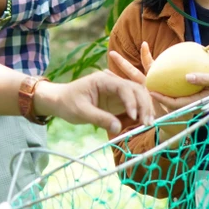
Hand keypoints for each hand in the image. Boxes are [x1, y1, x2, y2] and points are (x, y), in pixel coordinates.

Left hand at [33, 72, 154, 136]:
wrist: (60, 101)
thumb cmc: (67, 103)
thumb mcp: (81, 112)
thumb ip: (99, 118)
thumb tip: (118, 128)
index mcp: (103, 80)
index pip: (124, 87)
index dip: (132, 101)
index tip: (134, 116)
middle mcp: (113, 83)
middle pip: (135, 89)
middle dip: (144, 105)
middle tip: (147, 122)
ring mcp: (116, 91)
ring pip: (138, 95)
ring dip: (145, 108)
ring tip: (148, 123)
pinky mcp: (117, 100)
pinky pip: (133, 104)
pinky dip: (140, 112)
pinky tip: (143, 122)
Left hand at [108, 45, 208, 123]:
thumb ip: (203, 82)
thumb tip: (186, 78)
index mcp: (183, 100)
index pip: (164, 100)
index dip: (153, 96)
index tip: (142, 90)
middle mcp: (172, 94)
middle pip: (143, 86)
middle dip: (125, 76)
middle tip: (106, 64)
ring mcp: (172, 87)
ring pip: (147, 78)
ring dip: (132, 68)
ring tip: (115, 56)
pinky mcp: (175, 81)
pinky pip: (159, 71)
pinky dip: (151, 61)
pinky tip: (144, 49)